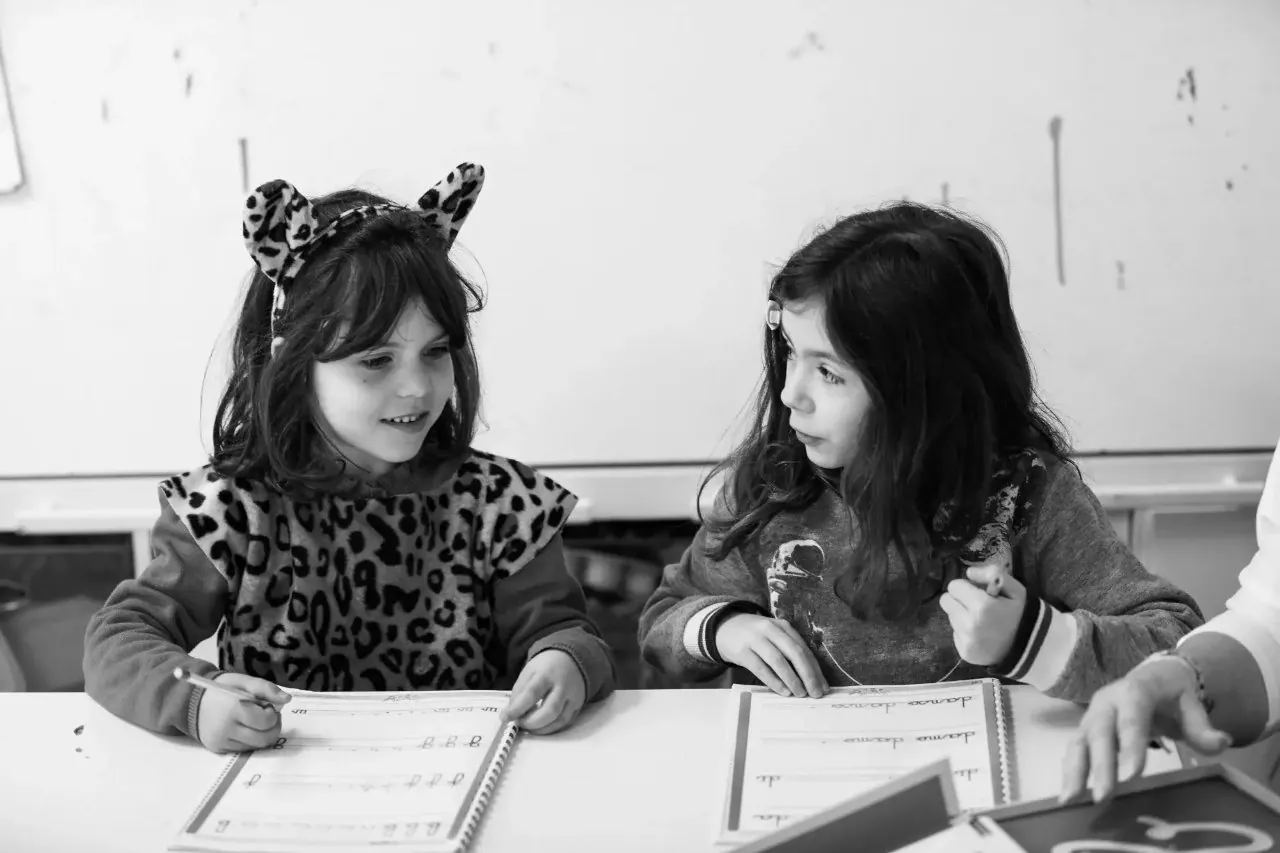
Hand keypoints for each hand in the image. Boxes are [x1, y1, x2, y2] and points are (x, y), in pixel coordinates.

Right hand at [195, 672, 290, 753]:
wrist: (191, 700)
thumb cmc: (222, 688)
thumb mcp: (243, 681)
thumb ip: (266, 688)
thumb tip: (287, 699)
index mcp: (233, 709)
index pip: (266, 722)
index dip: (272, 714)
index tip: (267, 706)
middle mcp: (226, 729)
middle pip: (264, 739)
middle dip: (273, 727)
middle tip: (268, 716)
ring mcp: (221, 742)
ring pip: (256, 746)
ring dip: (262, 734)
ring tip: (256, 721)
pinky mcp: (218, 749)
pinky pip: (244, 749)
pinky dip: (251, 740)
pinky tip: (245, 728)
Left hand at [500, 650, 585, 734]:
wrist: (572, 658)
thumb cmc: (546, 666)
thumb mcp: (529, 671)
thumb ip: (519, 692)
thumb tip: (510, 714)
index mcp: (547, 674)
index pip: (532, 693)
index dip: (518, 708)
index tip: (505, 717)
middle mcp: (563, 686)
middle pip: (550, 710)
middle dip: (531, 722)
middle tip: (519, 723)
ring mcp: (574, 697)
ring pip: (560, 720)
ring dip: (541, 729)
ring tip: (529, 727)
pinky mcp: (578, 706)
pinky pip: (566, 722)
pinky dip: (551, 728)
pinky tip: (541, 727)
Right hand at [715, 613, 827, 698]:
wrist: (724, 628)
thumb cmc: (756, 636)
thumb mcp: (774, 636)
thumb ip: (790, 650)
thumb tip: (811, 678)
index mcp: (783, 626)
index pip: (804, 649)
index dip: (816, 669)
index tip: (823, 687)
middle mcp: (770, 630)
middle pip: (794, 653)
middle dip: (808, 675)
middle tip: (815, 693)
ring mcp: (755, 639)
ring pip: (778, 661)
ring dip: (792, 679)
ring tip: (800, 694)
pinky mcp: (742, 651)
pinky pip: (761, 668)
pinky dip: (774, 681)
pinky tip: (783, 691)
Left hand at [938, 566, 1025, 665]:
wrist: (1031, 648)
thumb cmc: (1021, 614)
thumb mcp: (1015, 589)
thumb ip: (993, 573)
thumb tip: (969, 573)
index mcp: (981, 605)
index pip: (954, 586)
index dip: (966, 586)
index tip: (978, 592)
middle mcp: (969, 624)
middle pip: (946, 601)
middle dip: (959, 600)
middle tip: (976, 605)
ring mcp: (966, 641)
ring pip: (951, 617)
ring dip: (962, 615)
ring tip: (982, 621)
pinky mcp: (964, 653)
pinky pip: (955, 634)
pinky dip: (965, 632)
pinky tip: (982, 634)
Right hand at [1060, 655, 1229, 801]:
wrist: (1152, 676)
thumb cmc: (1172, 694)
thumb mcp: (1192, 703)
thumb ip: (1203, 726)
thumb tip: (1221, 742)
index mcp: (1135, 690)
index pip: (1132, 718)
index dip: (1130, 746)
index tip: (1131, 776)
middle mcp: (1107, 701)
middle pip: (1100, 731)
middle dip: (1100, 765)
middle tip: (1103, 795)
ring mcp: (1093, 715)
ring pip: (1079, 740)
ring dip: (1075, 770)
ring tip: (1071, 798)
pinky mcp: (1086, 729)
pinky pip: (1075, 748)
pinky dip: (1070, 770)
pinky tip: (1069, 794)